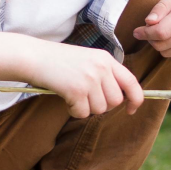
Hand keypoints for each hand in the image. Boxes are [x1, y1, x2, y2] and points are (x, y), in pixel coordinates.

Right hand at [27, 41, 143, 118]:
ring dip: (86, 108)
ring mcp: (90, 78)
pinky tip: (66, 99)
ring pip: (100, 109)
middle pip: (115, 101)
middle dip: (102, 106)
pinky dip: (74, 111)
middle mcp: (102, 67)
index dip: (136, 99)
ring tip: (73, 95)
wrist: (34, 56)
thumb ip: (104, 75)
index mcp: (106, 59)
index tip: (131, 109)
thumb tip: (119, 100)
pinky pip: (83, 113)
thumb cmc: (58, 61)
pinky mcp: (76, 90)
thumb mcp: (88, 60)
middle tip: (86, 98)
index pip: (131, 82)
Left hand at [132, 0, 170, 57]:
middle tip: (148, 29)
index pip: (160, 32)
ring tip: (161, 31)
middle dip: (150, 39)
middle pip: (161, 45)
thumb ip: (162, 6)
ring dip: (159, 44)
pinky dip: (169, 48)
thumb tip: (148, 22)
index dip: (145, 33)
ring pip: (167, 52)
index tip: (136, 30)